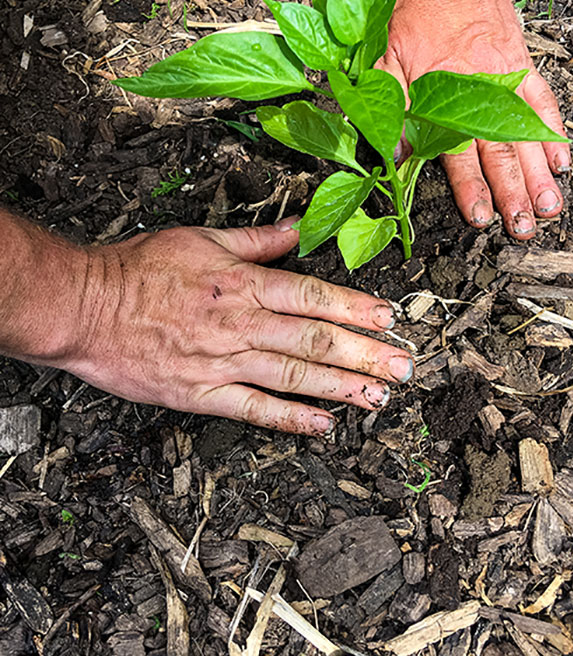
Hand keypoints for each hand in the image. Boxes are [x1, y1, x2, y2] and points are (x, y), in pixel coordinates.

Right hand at [64, 219, 412, 435]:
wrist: (84, 306)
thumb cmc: (138, 270)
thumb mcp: (201, 238)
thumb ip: (256, 239)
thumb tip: (297, 229)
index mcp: (243, 283)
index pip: (314, 296)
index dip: (356, 309)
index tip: (390, 319)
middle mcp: (241, 323)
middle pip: (315, 340)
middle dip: (365, 353)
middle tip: (404, 366)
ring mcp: (222, 362)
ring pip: (294, 376)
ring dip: (341, 387)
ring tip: (379, 396)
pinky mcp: (200, 394)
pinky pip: (254, 410)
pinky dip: (291, 420)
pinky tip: (323, 426)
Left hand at [378, 0, 569, 238]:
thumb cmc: (408, 9)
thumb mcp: (383, 60)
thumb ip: (391, 110)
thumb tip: (395, 157)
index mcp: (442, 99)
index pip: (459, 156)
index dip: (472, 191)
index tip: (483, 220)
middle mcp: (478, 95)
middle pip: (500, 154)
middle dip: (513, 195)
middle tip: (525, 229)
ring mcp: (505, 79)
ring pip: (526, 135)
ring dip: (539, 174)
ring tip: (551, 207)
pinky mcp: (521, 62)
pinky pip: (543, 101)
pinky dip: (554, 131)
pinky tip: (563, 159)